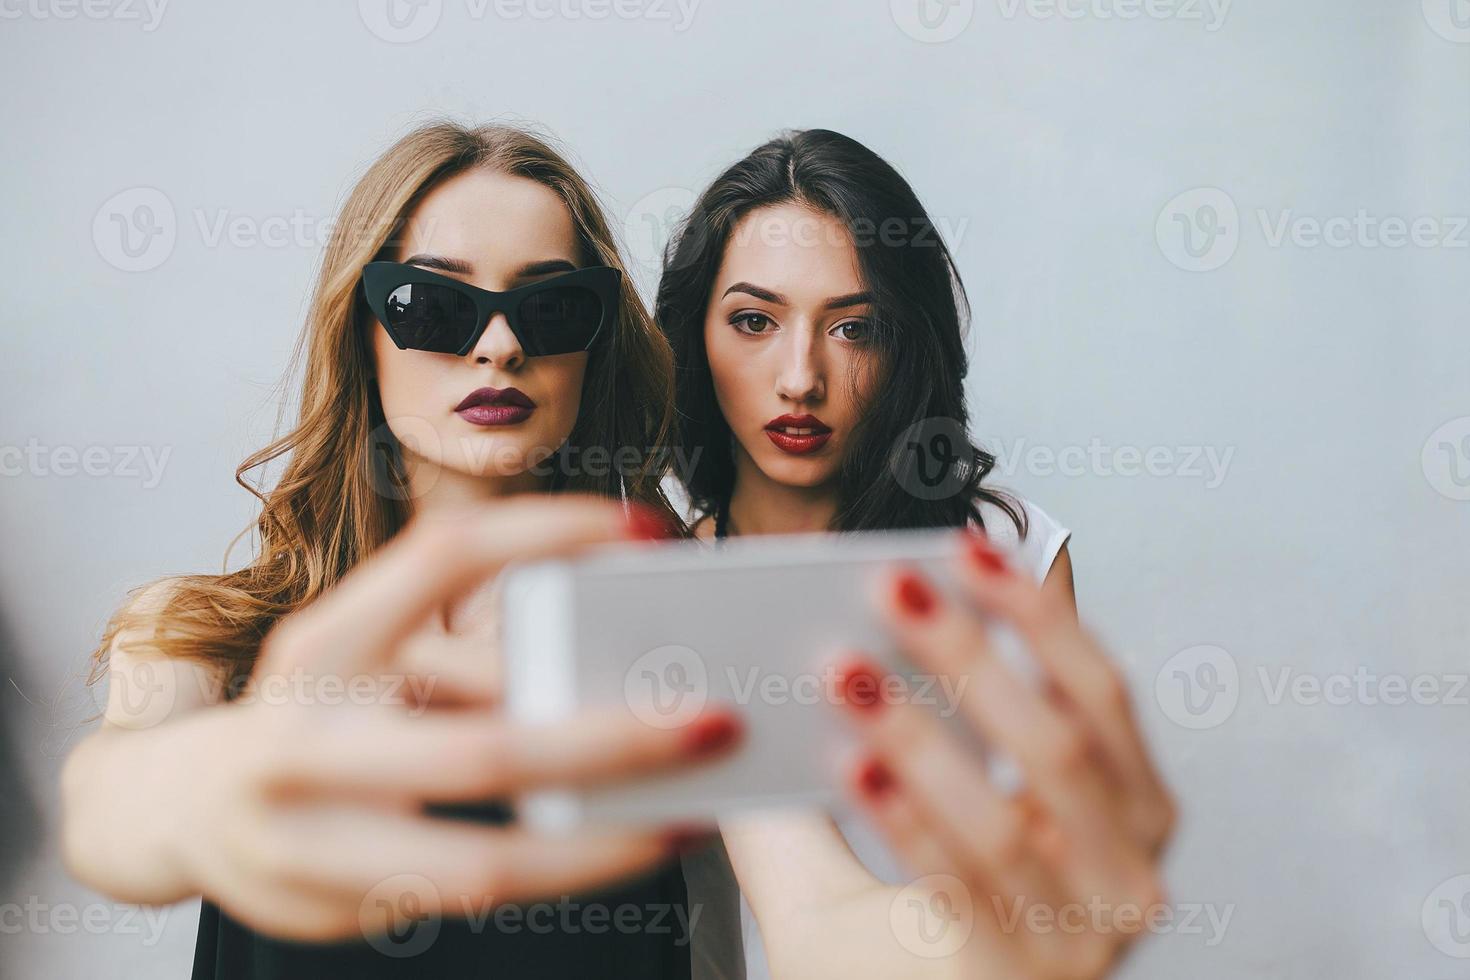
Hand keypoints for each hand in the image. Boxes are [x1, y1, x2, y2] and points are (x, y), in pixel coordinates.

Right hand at [171, 495, 741, 941]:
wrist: (181, 807)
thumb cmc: (313, 712)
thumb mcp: (364, 659)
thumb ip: (464, 663)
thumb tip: (609, 670)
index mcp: (324, 642)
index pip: (444, 558)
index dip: (551, 532)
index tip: (647, 529)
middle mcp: (304, 738)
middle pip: (483, 749)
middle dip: (613, 740)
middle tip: (714, 718)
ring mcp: (305, 841)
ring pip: (483, 862)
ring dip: (602, 847)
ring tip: (690, 815)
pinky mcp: (326, 911)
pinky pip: (468, 898)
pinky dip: (557, 878)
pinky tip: (621, 850)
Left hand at [834, 532, 1173, 977]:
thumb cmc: (909, 933)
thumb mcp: (929, 817)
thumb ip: (891, 725)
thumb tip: (841, 623)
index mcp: (1124, 810)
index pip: (1100, 691)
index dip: (1038, 611)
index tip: (964, 546)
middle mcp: (1126, 872)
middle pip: (1062, 743)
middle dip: (971, 654)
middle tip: (888, 589)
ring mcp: (1081, 937)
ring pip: (1008, 820)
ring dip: (921, 735)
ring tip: (846, 673)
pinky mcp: (1017, 978)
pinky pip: (962, 890)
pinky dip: (905, 821)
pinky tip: (852, 767)